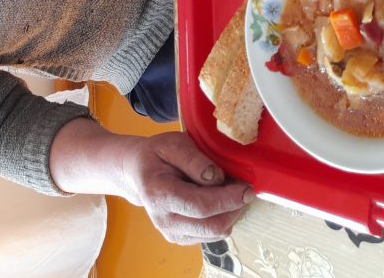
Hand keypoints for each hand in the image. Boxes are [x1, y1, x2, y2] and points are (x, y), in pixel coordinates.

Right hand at [119, 131, 250, 244]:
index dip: (228, 199)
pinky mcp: (180, 239)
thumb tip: (216, 178)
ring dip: (230, 213)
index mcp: (158, 194)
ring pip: (215, 233)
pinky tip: (217, 201)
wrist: (137, 172)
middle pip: (212, 225)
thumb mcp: (172, 144)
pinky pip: (212, 235)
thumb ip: (194, 160)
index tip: (247, 188)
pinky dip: (222, 218)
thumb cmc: (156, 155)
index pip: (200, 206)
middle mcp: (163, 220)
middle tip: (243, 189)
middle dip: (235, 208)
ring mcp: (171, 233)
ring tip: (227, 191)